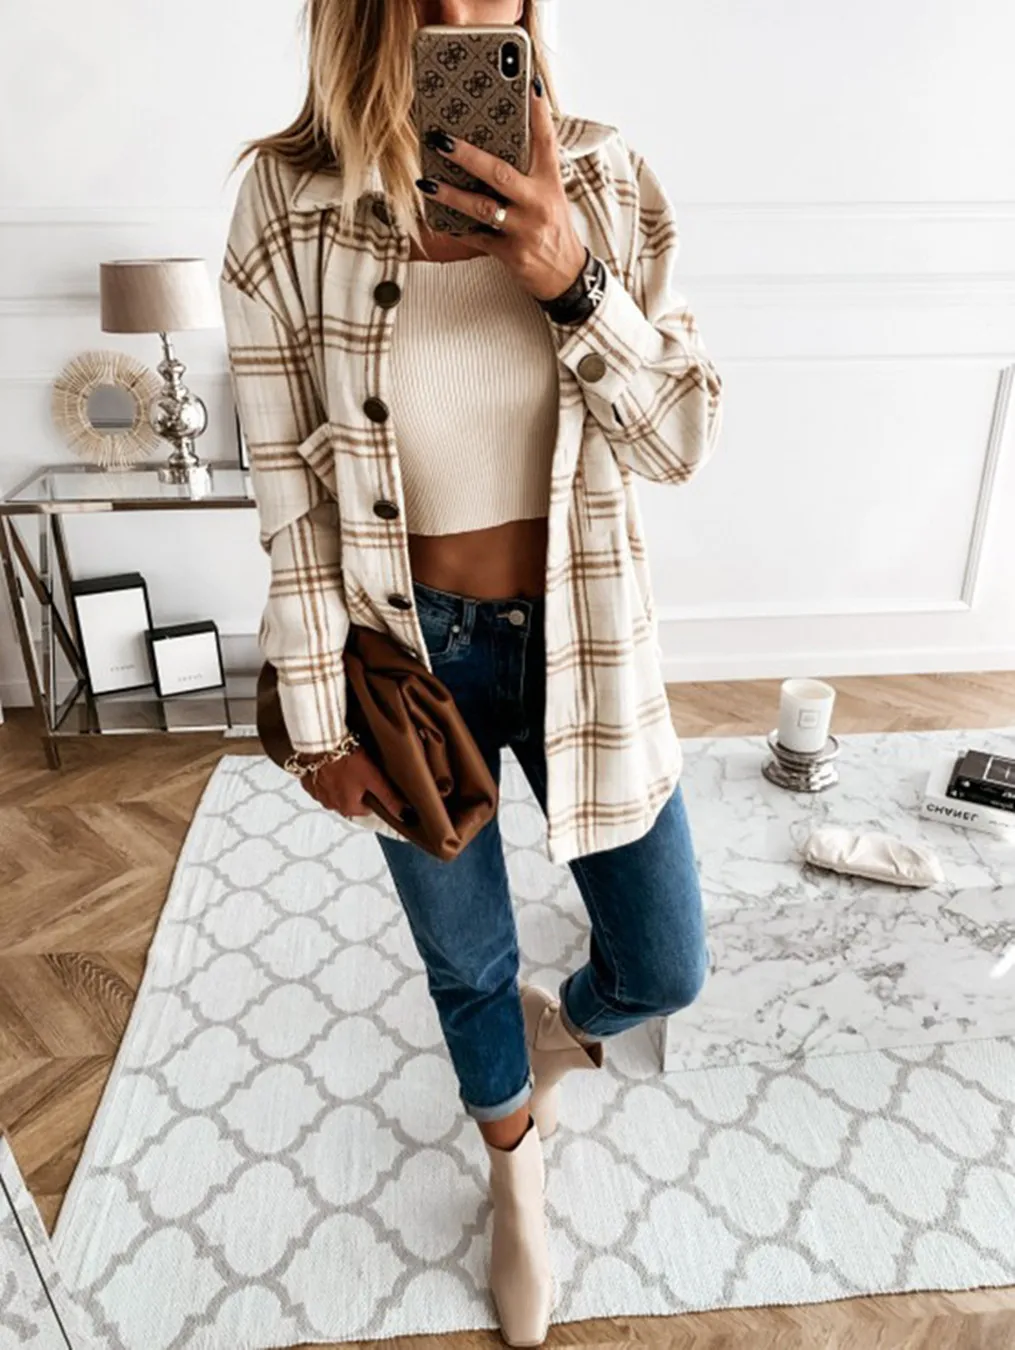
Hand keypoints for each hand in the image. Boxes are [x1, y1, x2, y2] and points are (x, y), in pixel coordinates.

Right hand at [297, 747, 409, 822]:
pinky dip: (326, 776)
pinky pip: (321, 783)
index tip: (374, 778)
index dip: (374, 792)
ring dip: (341, 782)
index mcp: (348, 808)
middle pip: (351, 800)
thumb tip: (404, 815)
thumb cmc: (346, 760)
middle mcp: (331, 806)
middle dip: (357, 787)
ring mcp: (318, 795)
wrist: (319, 743)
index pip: (369, 808)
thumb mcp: (374, 778)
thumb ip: (389, 798)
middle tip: (360, 769)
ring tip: (346, 764)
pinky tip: (331, 764)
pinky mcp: (308, 782)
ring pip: (336, 791)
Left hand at [418, 78, 586, 302]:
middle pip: (500, 173)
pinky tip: (438, 218)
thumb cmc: (552, 229)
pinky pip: (477, 239)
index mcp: (549, 182)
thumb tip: (491, 146)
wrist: (566, 276)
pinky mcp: (512, 253)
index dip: (538, 111)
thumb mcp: (549, 196)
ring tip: (428, 182)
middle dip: (468, 155)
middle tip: (441, 139)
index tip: (530, 83)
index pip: (546, 139)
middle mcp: (538, 203)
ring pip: (483, 208)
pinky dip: (457, 229)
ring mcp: (525, 229)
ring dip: (451, 195)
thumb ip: (528, 172)